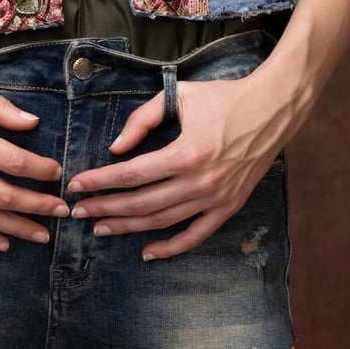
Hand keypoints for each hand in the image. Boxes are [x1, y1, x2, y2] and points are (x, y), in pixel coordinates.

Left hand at [67, 67, 304, 260]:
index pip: (131, 174)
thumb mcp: (179, 96)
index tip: (76, 185)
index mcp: (186, 152)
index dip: (100, 181)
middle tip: (78, 212)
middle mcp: (200, 181)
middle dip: (105, 208)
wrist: (272, 108)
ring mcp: (216, 198)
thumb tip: (116, 148)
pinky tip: (148, 252)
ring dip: (128, 227)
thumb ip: (142, 119)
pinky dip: (171, 248)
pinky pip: (196, 235)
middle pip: (141, 203)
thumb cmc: (224, 97)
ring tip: (101, 229)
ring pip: (163, 222)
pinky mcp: (229, 206)